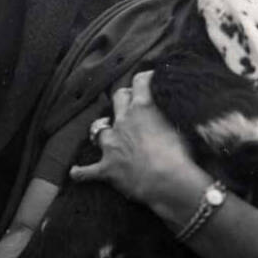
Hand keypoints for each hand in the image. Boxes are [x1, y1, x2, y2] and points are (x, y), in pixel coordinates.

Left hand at [69, 71, 197, 205]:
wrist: (168, 180)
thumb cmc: (180, 153)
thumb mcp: (182, 127)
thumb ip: (172, 115)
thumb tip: (178, 109)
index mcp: (142, 108)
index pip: (139, 82)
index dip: (144, 77)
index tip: (148, 77)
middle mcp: (122, 121)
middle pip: (117, 99)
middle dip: (123, 97)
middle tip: (130, 100)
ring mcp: (112, 144)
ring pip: (99, 129)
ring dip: (102, 130)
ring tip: (105, 132)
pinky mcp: (107, 168)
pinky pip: (88, 171)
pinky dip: (81, 172)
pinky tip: (74, 172)